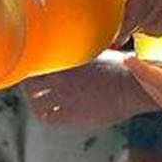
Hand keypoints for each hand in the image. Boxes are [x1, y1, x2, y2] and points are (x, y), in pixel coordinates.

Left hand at [23, 52, 158, 125]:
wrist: (132, 86)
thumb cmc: (119, 67)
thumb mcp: (95, 50)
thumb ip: (78, 51)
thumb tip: (74, 44)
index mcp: (64, 59)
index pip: (33, 65)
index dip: (29, 70)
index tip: (31, 72)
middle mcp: (60, 78)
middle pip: (29, 86)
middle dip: (29, 88)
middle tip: (32, 90)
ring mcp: (65, 97)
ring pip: (36, 104)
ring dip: (37, 104)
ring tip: (40, 103)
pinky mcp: (72, 114)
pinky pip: (50, 117)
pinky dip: (49, 115)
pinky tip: (54, 113)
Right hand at [70, 0, 161, 41]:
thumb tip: (123, 33)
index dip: (159, 25)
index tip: (134, 31)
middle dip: (146, 28)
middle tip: (121, 35)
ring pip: (156, 10)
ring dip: (134, 25)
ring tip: (115, 32)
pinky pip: (143, 2)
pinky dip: (129, 18)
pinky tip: (116, 26)